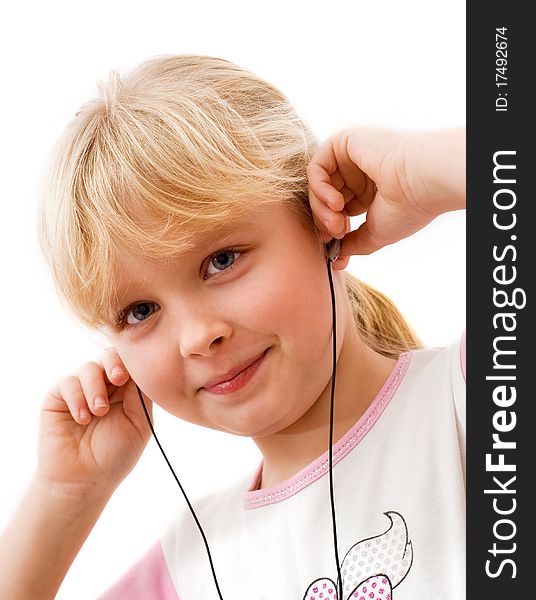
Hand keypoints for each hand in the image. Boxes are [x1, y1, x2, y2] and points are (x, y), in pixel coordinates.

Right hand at [37, 348, 151, 499]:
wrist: (83, 481)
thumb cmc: (115, 455)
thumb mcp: (139, 423)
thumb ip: (142, 394)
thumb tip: (144, 367)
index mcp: (127, 391)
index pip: (131, 364)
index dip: (134, 362)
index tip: (136, 372)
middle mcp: (104, 386)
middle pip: (110, 357)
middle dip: (114, 363)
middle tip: (118, 379)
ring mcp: (81, 390)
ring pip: (89, 368)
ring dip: (95, 388)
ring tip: (99, 412)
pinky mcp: (58, 397)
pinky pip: (68, 382)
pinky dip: (77, 397)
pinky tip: (82, 418)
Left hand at [307, 126, 465, 266]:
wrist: (423, 181)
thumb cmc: (407, 207)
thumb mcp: (375, 233)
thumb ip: (353, 243)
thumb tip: (336, 258)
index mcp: (369, 190)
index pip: (337, 210)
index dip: (330, 228)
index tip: (333, 245)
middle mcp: (358, 171)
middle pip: (323, 198)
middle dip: (324, 221)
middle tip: (336, 234)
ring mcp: (350, 155)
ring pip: (317, 185)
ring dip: (322, 209)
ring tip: (337, 223)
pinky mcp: (343, 141)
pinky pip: (316, 168)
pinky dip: (319, 189)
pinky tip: (336, 203)